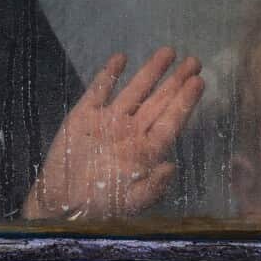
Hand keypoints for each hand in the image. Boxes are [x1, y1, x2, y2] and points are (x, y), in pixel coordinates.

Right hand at [23, 47, 203, 220]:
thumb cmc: (100, 209)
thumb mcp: (131, 205)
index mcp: (146, 152)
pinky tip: (121, 58)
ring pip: (135, 91)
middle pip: (160, 102)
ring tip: (168, 52)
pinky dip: (109, 75)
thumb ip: (153, 188)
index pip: (172, 121)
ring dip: (150, 72)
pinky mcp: (84, 117)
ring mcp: (109, 122)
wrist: (61, 206)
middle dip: (176, 82)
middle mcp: (131, 132)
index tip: (199, 82)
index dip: (185, 101)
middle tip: (195, 61)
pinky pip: (99, 90)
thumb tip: (172, 167)